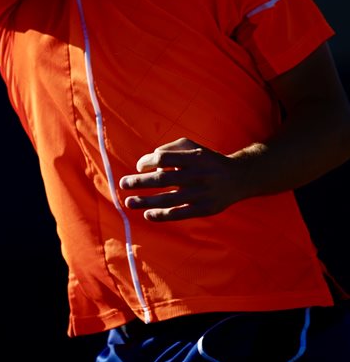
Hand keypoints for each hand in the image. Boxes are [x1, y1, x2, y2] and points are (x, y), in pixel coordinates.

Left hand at [119, 137, 242, 221]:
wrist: (238, 177)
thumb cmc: (206, 160)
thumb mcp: (191, 146)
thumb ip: (168, 149)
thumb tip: (145, 164)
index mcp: (193, 157)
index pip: (163, 158)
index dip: (147, 162)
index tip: (139, 167)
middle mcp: (197, 175)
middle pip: (162, 179)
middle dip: (139, 182)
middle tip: (123, 184)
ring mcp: (201, 193)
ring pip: (168, 199)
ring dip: (145, 201)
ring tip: (129, 202)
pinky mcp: (204, 209)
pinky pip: (179, 214)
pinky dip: (161, 215)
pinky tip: (147, 214)